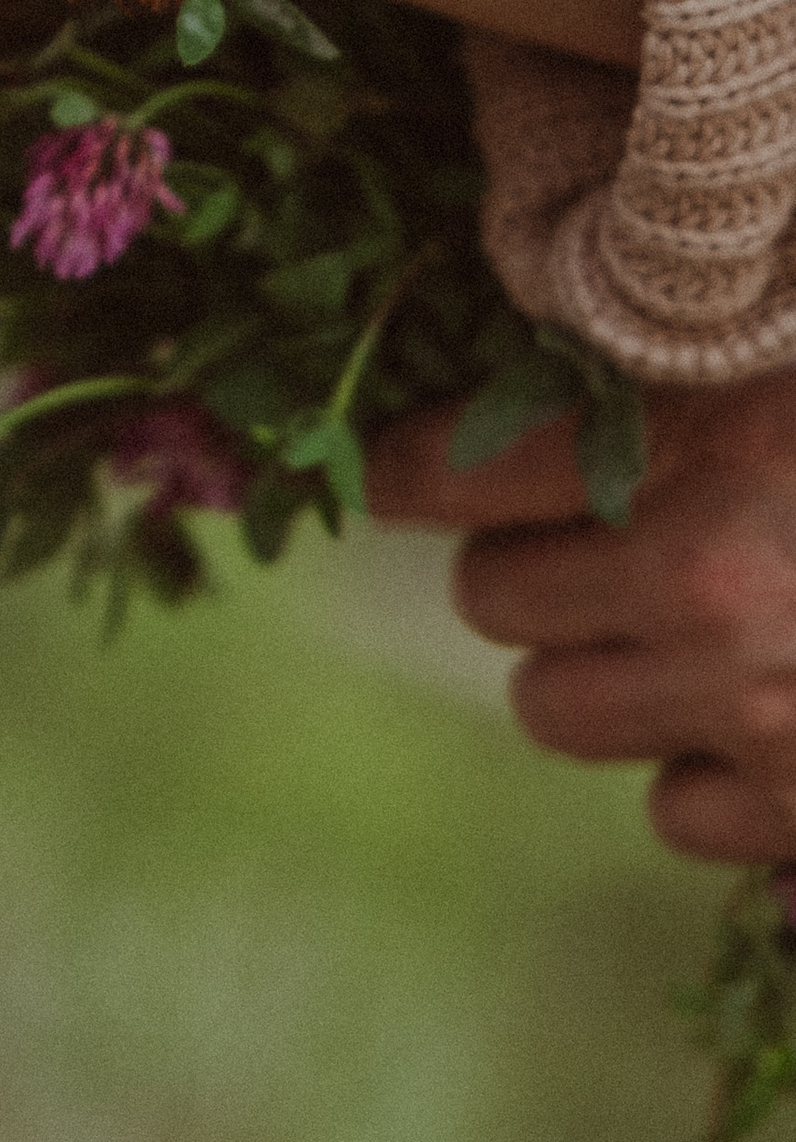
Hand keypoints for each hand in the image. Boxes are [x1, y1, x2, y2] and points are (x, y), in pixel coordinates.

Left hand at [369, 387, 795, 865]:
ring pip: (556, 710)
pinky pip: (672, 815)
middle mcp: (707, 583)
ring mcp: (754, 706)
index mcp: (700, 446)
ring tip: (691, 628)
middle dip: (531, 571)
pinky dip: (707, 775)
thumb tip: (514, 326)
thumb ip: (649, 369)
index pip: (460, 465)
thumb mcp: (774, 361)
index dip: (407, 467)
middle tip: (613, 540)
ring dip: (600, 676)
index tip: (385, 472)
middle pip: (491, 596)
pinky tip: (766, 713)